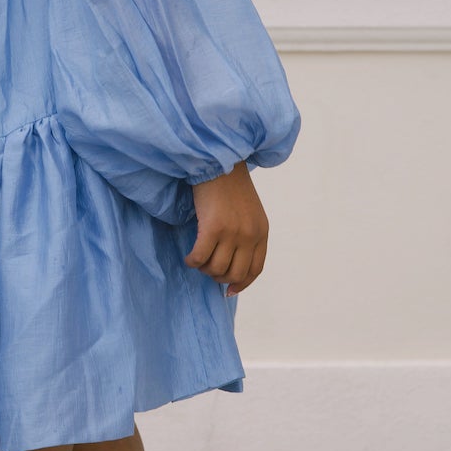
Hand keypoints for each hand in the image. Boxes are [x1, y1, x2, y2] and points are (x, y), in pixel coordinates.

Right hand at [184, 163, 267, 293]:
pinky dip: (192, 261)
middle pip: (234, 273)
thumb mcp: (248, 212)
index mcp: (261, 232)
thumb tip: (231, 264)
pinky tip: (189, 256)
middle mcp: (250, 235)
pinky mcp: (213, 227)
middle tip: (207, 267)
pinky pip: (200, 257)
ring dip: (204, 268)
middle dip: (218, 277)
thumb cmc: (229, 185)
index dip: (241, 284)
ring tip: (197, 258)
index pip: (255, 270)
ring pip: (216, 269)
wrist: (219, 161)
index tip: (228, 289)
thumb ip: (246, 234)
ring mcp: (232, 232)